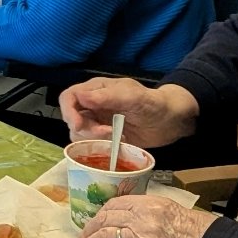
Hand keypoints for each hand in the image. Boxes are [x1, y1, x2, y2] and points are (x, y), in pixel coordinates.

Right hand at [60, 78, 199, 148]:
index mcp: (95, 90)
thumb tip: (80, 97)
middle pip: (71, 118)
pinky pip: (90, 144)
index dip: (68, 111)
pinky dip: (98, 147)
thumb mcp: (131, 96)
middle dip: (85, 128)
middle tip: (106, 134)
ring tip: (114, 137)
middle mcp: (92, 105)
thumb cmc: (152, 103)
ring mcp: (97, 122)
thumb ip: (106, 97)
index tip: (77, 125)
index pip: (69, 97)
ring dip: (91, 139)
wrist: (170, 121)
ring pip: (78, 133)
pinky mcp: (104, 137)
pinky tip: (116, 143)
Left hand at [77, 194, 219, 237]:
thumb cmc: (193, 229)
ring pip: (106, 237)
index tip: (93, 221)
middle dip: (89, 229)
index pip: (113, 204)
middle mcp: (142, 218)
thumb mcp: (168, 208)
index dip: (99, 214)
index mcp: (148, 204)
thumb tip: (122, 216)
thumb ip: (144, 209)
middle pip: (105, 219)